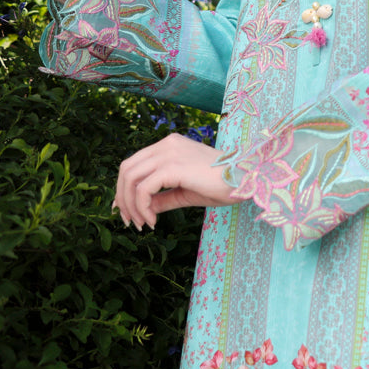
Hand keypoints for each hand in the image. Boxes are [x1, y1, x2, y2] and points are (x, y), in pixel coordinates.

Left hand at [113, 133, 238, 229]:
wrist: (245, 180)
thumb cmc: (221, 185)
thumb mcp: (185, 192)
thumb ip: (162, 198)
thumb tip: (141, 210)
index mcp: (169, 145)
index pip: (134, 163)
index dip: (124, 188)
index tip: (126, 211)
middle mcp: (166, 144)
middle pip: (127, 168)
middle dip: (122, 197)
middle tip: (129, 221)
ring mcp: (169, 152)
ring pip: (131, 178)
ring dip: (130, 205)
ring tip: (142, 223)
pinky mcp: (173, 166)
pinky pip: (144, 188)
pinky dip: (142, 207)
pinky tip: (153, 221)